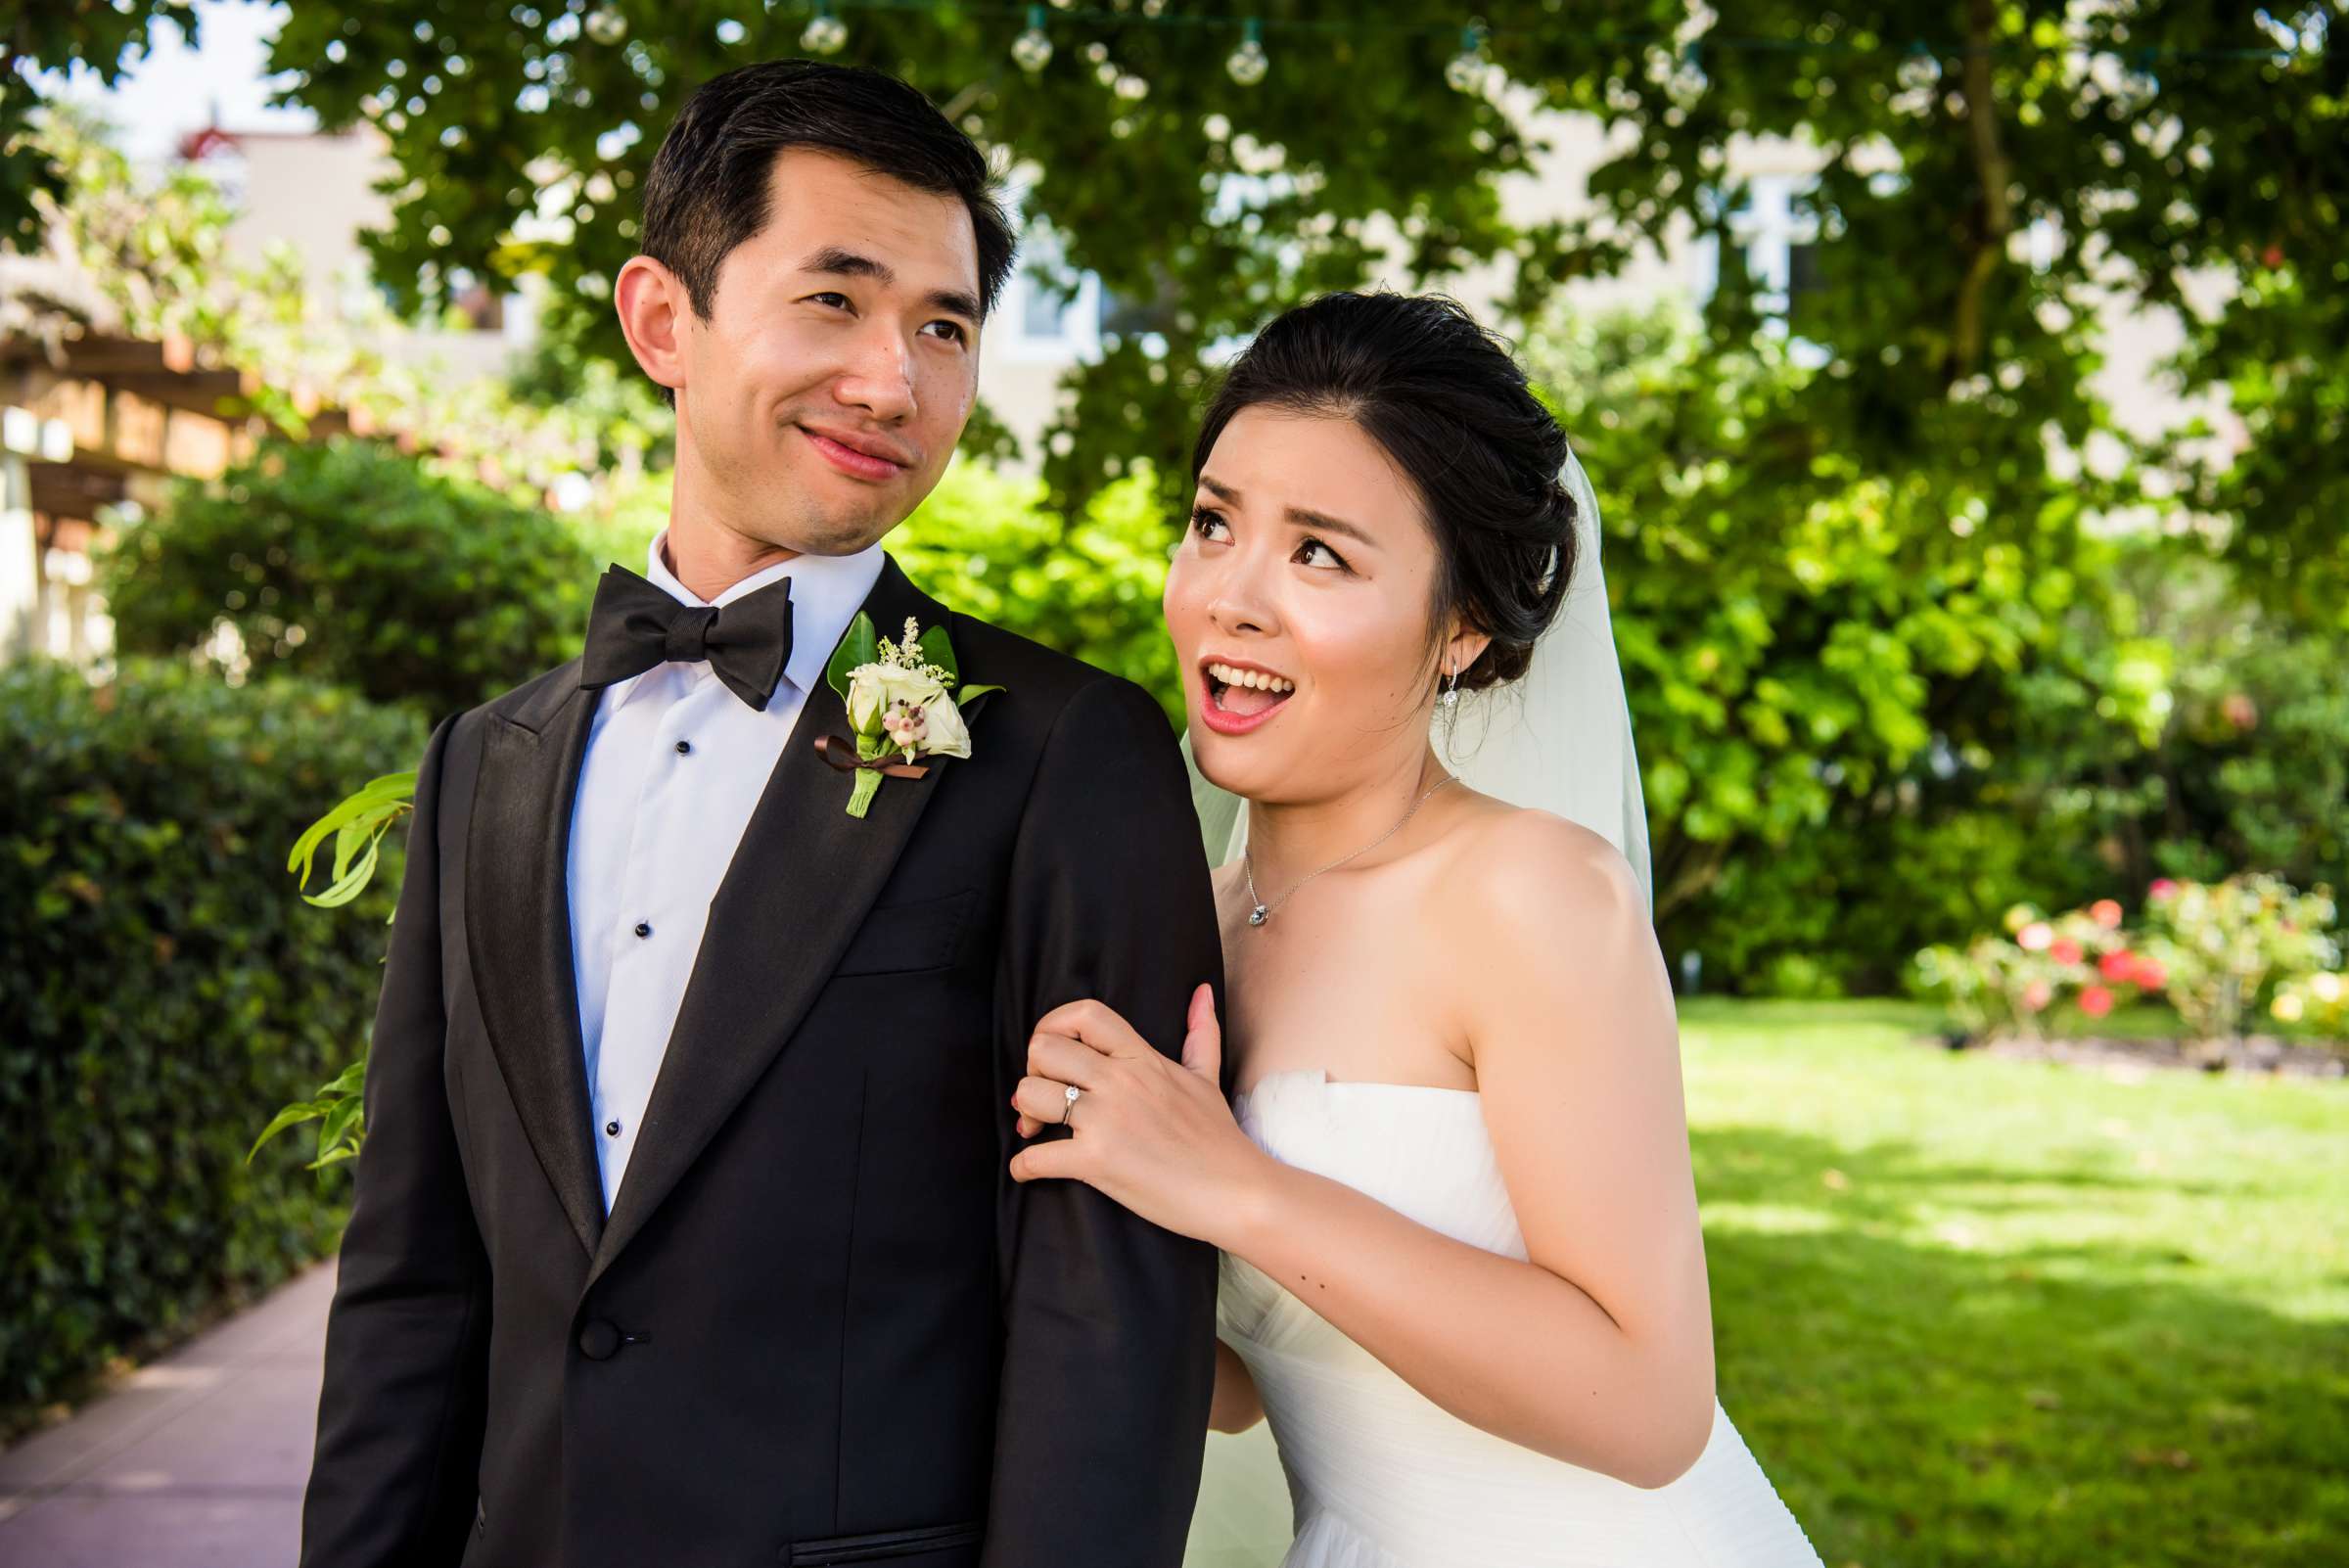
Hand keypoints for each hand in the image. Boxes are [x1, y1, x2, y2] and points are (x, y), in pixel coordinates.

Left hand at [1008, 984, 1270, 1246]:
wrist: (1236, 1192)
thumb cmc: (1219, 1139)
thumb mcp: (1207, 1078)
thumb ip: (1201, 1033)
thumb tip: (1203, 992)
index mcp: (1141, 1058)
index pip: (1084, 1015)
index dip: (1054, 1026)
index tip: (1052, 1053)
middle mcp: (1120, 1081)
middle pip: (1043, 1049)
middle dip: (1032, 1072)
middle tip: (1042, 1096)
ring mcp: (1106, 1120)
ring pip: (1030, 1095)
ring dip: (1025, 1114)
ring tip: (1037, 1130)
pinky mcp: (1097, 1162)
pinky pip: (1036, 1157)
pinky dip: (1023, 1167)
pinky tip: (1028, 1171)